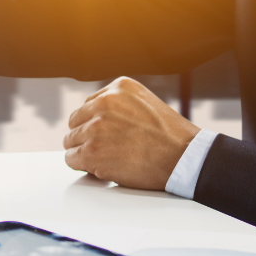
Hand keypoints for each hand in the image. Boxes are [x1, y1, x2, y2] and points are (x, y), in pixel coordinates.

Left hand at [62, 77, 199, 189]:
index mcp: (118, 88)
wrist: (185, 158)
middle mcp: (103, 103)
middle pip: (76, 122)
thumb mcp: (145, 103)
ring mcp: (95, 127)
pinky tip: (102, 166)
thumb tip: (90, 118)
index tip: (111, 133)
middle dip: (87, 136)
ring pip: (71, 141)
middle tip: (108, 148)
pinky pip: (71, 159)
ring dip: (85, 151)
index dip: (97, 123)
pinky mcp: (90, 151)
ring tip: (110, 157)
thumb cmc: (170, 136)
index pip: (88, 106)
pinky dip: (83, 166)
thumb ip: (118, 105)